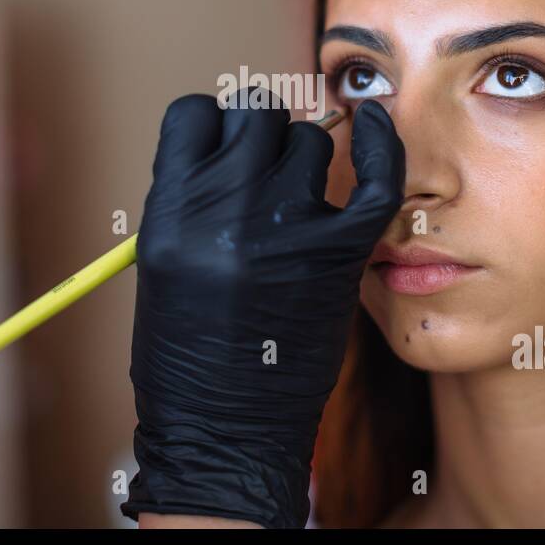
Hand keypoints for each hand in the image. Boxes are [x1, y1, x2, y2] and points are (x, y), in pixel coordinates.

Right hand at [120, 92, 404, 527]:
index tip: (221, 146)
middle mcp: (226, 213)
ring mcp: (286, 231)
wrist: (226, 430)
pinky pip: (377, 176)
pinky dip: (383, 144)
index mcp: (171, 212)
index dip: (211, 125)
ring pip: (309, 140)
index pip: (195, 114)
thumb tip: (235, 140)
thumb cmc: (185, 351)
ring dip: (302, 156)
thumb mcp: (161, 261)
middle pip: (256, 114)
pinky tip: (378, 123)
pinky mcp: (339, 256)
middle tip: (262, 168)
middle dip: (259, 133)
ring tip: (293, 199)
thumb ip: (191, 197)